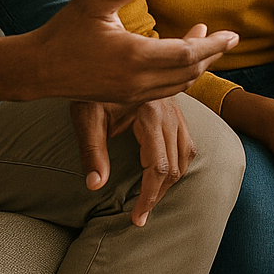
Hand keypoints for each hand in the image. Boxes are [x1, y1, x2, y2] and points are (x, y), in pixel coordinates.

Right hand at [0, 0, 238, 104]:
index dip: (214, 44)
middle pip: (189, 72)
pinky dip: (180, 76)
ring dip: (197, 66)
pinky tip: (180, 59)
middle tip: (229, 39)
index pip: (188, 54)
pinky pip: (164, 91)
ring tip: (207, 43)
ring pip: (178, 84)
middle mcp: (137, 81)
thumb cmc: (65, 30)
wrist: (37, 69)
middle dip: (212, 55)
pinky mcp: (124, 98)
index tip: (233, 35)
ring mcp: (131, 93)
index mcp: (135, 57)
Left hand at [70, 95, 195, 226]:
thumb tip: (94, 186)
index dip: (149, 197)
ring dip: (172, 180)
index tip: (136, 219)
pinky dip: (180, 162)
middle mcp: (168, 110)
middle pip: (174, 165)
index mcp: (149, 112)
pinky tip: (166, 173)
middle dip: (158, 194)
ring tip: (151, 198)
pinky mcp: (174, 108)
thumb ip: (91, 152)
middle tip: (140, 216)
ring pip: (186, 154)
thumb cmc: (89, 87)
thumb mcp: (86, 116)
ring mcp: (175, 108)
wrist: (104, 54)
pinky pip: (187, 141)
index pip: (158, 166)